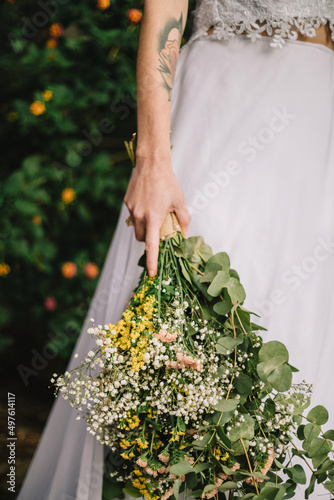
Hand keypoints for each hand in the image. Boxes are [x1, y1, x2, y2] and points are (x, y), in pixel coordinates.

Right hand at [124, 156, 190, 276]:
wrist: (151, 163)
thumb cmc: (168, 182)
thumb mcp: (179, 201)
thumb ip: (183, 219)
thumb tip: (184, 233)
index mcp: (153, 218)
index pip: (151, 246)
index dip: (151, 261)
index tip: (151, 273)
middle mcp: (139, 216)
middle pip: (142, 239)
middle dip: (149, 240)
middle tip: (159, 232)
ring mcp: (131, 209)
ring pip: (136, 227)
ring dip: (144, 228)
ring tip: (153, 214)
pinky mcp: (126, 202)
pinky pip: (132, 215)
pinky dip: (140, 215)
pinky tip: (147, 202)